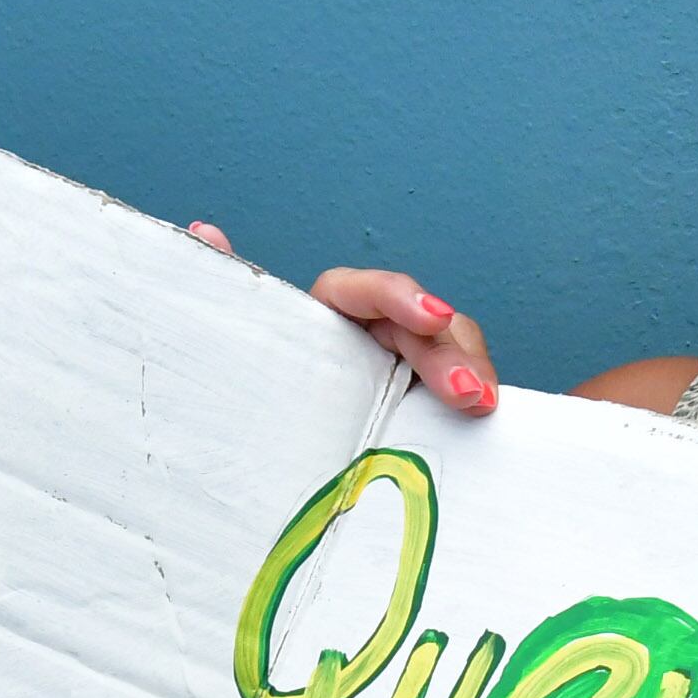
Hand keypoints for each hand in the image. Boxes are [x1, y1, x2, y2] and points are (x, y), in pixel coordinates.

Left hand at [178, 222, 501, 415]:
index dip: (400, 296)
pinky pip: (463, 396)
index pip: (366, 292)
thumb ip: (231, 291)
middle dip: (452, 353)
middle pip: (426, 328)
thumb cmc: (262, 397)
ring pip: (455, 357)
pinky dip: (479, 405)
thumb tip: (203, 232)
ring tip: (485, 408)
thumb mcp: (248, 346)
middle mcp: (378, 336)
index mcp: (331, 316)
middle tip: (470, 394)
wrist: (265, 465)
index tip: (431, 314)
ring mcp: (410, 373)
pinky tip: (494, 427)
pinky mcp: (430, 409)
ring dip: (476, 377)